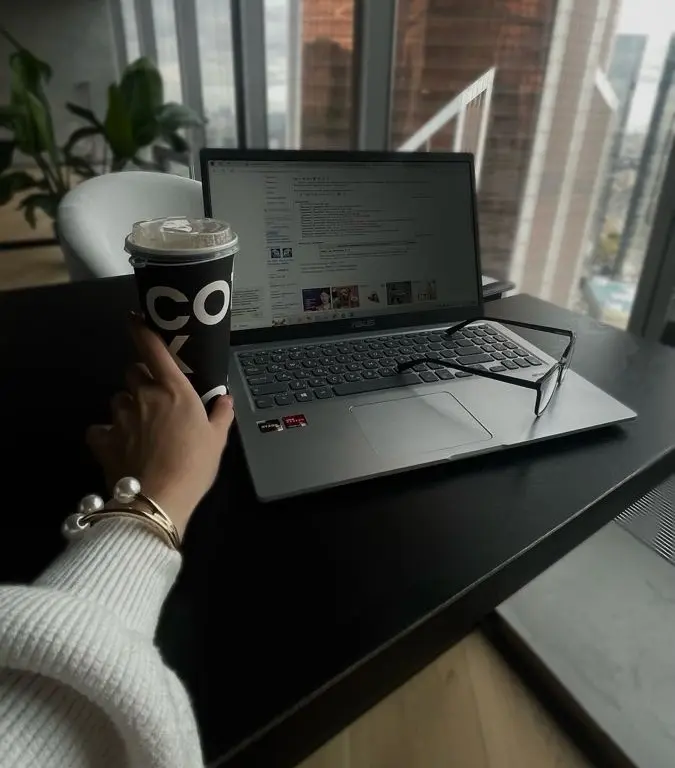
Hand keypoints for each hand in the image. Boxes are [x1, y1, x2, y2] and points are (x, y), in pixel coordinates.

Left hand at [86, 315, 234, 537]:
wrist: (158, 499)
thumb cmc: (194, 465)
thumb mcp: (217, 440)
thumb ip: (221, 414)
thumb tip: (225, 398)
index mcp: (173, 389)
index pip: (153, 349)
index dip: (141, 329)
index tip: (134, 318)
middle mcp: (144, 395)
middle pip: (133, 373)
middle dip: (142, 380)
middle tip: (156, 399)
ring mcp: (120, 416)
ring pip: (118, 399)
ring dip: (127, 407)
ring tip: (140, 428)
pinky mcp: (103, 439)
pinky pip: (101, 428)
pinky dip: (108, 433)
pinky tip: (120, 446)